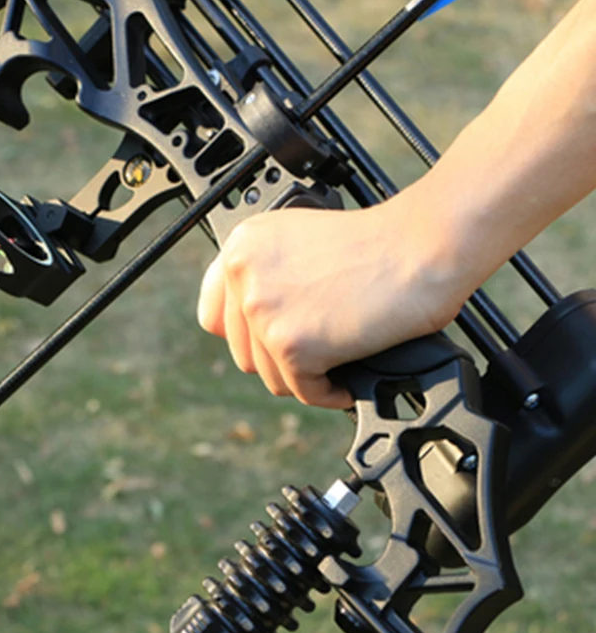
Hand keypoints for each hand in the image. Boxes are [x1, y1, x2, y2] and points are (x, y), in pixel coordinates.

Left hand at [197, 197, 467, 408]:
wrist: (419, 246)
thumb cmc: (375, 243)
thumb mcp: (296, 239)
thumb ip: (264, 274)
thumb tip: (254, 322)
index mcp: (241, 247)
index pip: (213, 314)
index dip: (245, 335)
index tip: (268, 340)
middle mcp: (244, 277)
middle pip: (244, 352)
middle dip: (281, 357)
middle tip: (317, 350)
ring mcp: (264, 312)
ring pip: (271, 376)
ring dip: (305, 376)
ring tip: (337, 359)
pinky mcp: (292, 345)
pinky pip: (304, 391)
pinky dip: (330, 392)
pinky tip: (348, 376)